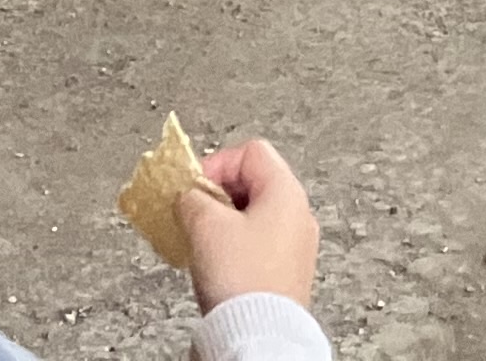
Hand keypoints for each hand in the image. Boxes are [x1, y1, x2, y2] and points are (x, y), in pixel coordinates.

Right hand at [179, 138, 318, 314]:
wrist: (258, 334)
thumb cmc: (241, 278)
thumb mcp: (205, 225)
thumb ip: (192, 198)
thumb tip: (187, 194)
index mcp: (286, 191)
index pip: (250, 151)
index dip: (216, 164)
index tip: (193, 187)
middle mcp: (298, 214)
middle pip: (254, 182)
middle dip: (217, 195)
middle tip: (194, 212)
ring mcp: (296, 245)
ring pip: (254, 215)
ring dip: (223, 222)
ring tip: (202, 240)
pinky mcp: (287, 272)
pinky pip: (258, 244)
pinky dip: (235, 245)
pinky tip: (217, 264)